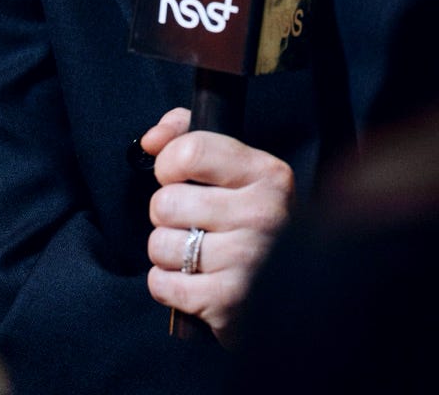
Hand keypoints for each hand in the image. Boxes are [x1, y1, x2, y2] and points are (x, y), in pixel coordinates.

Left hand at [140, 108, 294, 344]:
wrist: (288, 289)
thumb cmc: (249, 220)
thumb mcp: (236, 168)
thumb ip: (189, 136)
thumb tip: (150, 140)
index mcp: (268, 174)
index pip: (191, 152)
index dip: (168, 163)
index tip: (175, 175)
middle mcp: (262, 213)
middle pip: (166, 202)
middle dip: (167, 214)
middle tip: (191, 221)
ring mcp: (247, 259)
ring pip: (159, 244)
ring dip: (166, 251)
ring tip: (193, 251)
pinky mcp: (228, 302)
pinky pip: (161, 284)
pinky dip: (167, 284)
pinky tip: (193, 279)